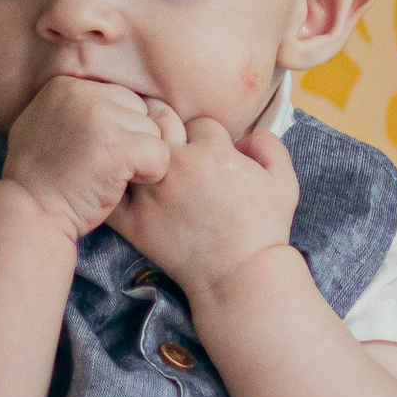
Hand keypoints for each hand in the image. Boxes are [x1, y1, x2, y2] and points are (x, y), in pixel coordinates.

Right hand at [0, 78, 173, 242]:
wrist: (29, 213)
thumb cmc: (40, 179)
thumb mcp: (43, 125)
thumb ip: (74, 108)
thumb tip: (110, 101)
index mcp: (65, 85)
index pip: (120, 98)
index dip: (116, 130)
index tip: (92, 153)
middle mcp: (82, 94)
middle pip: (140, 111)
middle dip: (131, 140)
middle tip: (104, 168)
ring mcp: (100, 118)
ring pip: (153, 132)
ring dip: (139, 159)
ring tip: (108, 177)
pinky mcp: (117, 146)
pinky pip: (160, 154)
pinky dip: (150, 176)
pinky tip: (122, 186)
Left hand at [112, 115, 299, 303]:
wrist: (239, 275)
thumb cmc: (265, 230)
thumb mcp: (284, 182)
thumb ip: (270, 146)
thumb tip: (248, 136)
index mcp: (214, 151)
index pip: (200, 122)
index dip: (205, 134)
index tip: (206, 151)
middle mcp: (179, 165)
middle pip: (160, 121)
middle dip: (167, 126)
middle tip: (170, 143)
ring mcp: (152, 191)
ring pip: (133, 149)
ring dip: (139, 149)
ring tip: (146, 159)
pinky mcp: (134, 219)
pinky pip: (112, 190)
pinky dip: (112, 183)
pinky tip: (122, 185)